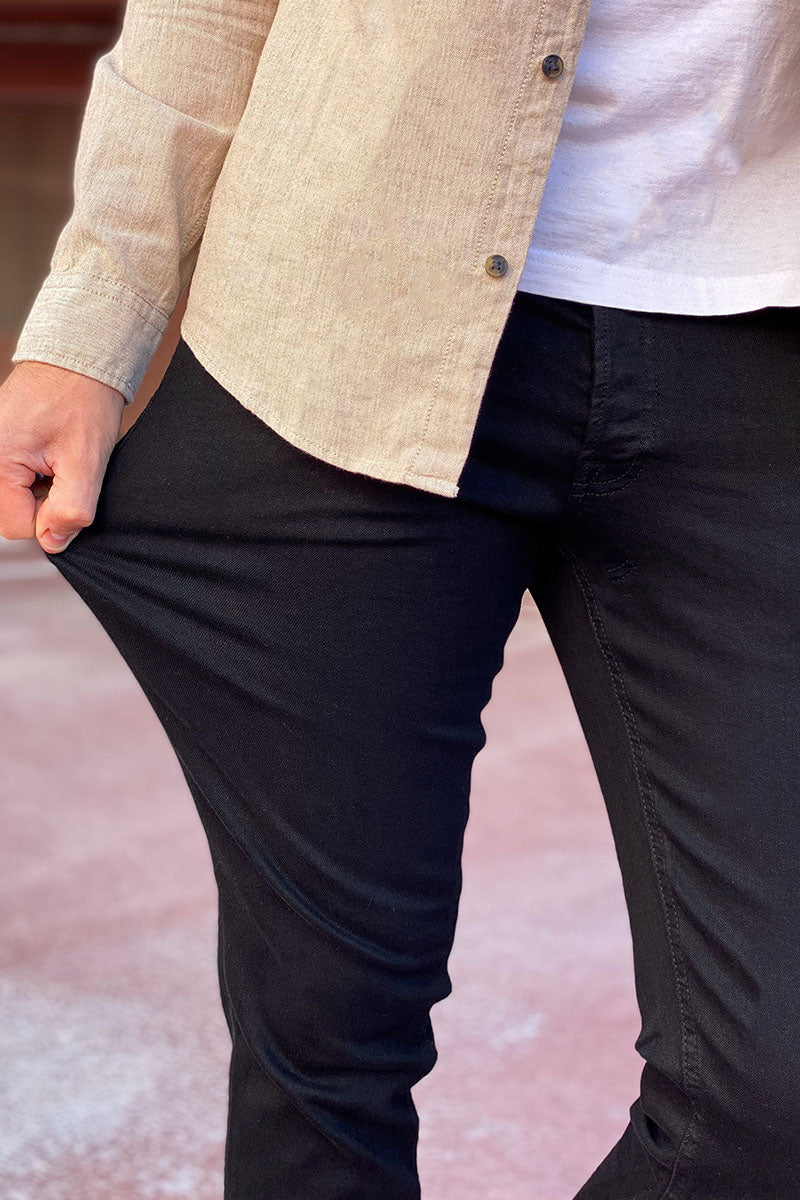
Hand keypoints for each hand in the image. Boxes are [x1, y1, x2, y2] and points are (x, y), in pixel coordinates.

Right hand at [0, 359, 125, 553]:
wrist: (79, 358)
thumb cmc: (83, 402)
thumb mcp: (86, 462)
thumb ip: (70, 510)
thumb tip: (53, 542)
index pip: (18, 526)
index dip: (53, 517)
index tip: (70, 485)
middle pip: (12, 513)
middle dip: (45, 502)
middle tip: (65, 468)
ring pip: (14, 498)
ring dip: (42, 488)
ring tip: (58, 457)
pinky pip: (13, 479)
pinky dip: (36, 474)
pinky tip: (50, 452)